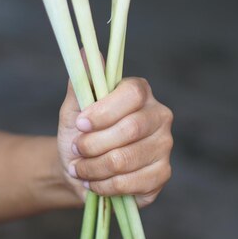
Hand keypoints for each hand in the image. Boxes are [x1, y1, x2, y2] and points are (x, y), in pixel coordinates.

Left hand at [57, 77, 172, 206]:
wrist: (80, 171)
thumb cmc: (79, 135)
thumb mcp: (73, 108)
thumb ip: (81, 81)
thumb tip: (84, 52)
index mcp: (141, 93)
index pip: (133, 94)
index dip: (104, 111)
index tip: (80, 124)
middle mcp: (160, 116)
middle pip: (130, 129)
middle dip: (94, 144)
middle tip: (76, 149)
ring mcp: (165, 146)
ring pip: (126, 159)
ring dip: (94, 168)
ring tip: (80, 168)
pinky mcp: (163, 174)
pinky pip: (132, 183)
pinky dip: (105, 186)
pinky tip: (95, 182)